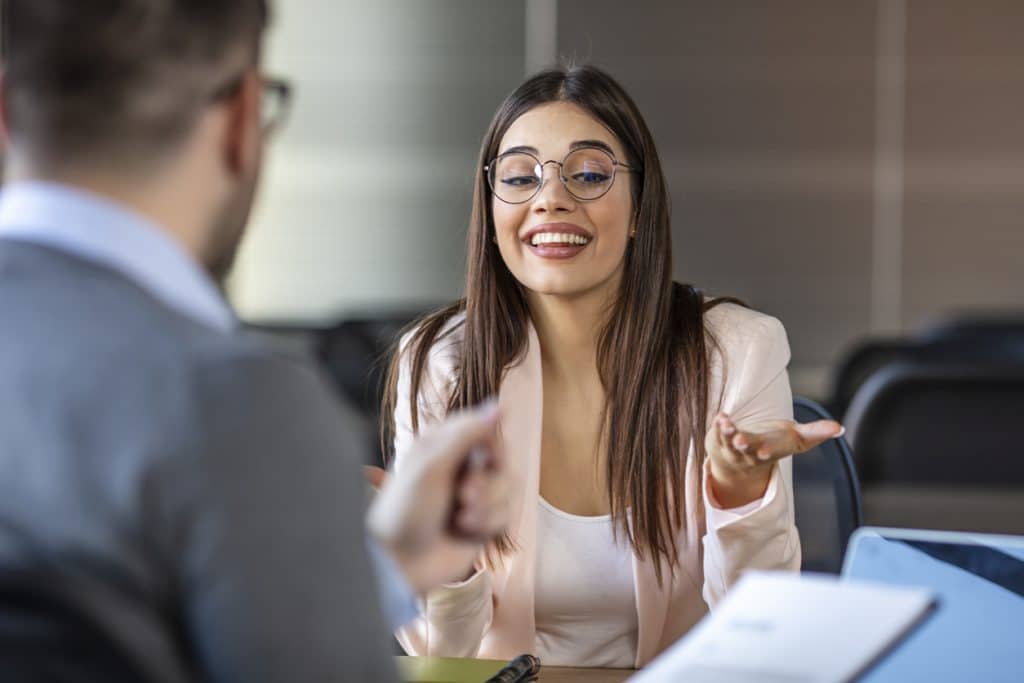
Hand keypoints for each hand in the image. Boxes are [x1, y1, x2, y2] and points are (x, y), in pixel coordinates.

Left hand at [365, 402, 508, 592]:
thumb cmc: (404, 510)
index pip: (484, 427)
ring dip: (487, 504)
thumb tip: (498, 405)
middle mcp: (460, 467)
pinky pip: (506, 513)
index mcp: (442, 446)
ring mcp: (472, 496)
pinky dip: (488, 523)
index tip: (487, 455)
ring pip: (508, 487)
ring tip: (461, 518)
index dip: (492, 441)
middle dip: (488, 479)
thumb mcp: (431, 465)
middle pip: (502, 458)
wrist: (399, 563)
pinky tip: (463, 531)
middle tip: (465, 494)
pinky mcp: (482, 523)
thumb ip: (466, 433)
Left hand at [704, 412, 844, 508]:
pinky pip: (716, 434)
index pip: (769, 451)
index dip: (767, 451)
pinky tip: (719, 416)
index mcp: (769, 451)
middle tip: (739, 440)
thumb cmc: (773, 445)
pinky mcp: (718, 440)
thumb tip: (840, 428)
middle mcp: (749, 452)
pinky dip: (717, 426)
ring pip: (727, 441)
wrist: (739, 466)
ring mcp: (732, 448)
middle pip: (746, 449)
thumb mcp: (797, 440)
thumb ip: (816, 432)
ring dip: (726, 433)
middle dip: (743, 444)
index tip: (764, 452)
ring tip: (725, 422)